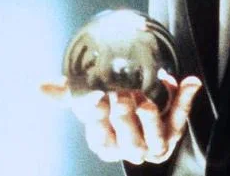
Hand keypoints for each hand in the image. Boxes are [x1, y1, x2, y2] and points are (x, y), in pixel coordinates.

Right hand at [40, 70, 202, 164]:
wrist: (138, 99)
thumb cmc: (108, 102)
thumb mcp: (87, 96)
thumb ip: (68, 92)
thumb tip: (40, 86)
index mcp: (105, 143)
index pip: (99, 136)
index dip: (98, 118)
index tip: (97, 97)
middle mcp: (129, 149)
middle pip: (128, 141)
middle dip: (124, 116)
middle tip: (121, 92)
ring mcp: (153, 143)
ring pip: (156, 140)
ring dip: (152, 117)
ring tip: (146, 96)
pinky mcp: (173, 132)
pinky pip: (181, 120)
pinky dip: (185, 100)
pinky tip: (189, 81)